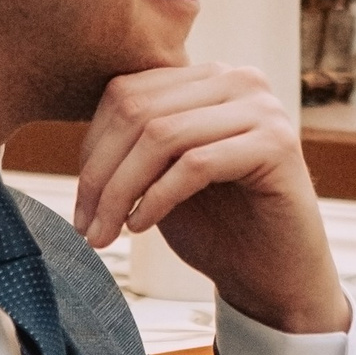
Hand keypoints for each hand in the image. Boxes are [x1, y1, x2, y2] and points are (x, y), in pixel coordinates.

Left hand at [73, 63, 346, 332]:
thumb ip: (132, 145)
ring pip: (162, 135)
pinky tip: (142, 226)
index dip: (91, 149)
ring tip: (106, 233)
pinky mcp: (277, 144)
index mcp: (207, 78)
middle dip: (100, 174)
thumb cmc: (217, 228)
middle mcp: (238, 79)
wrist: (274, 276)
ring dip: (121, 191)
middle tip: (85, 226)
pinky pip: (196, 163)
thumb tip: (78, 147)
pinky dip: (157, 197)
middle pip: (139, 112)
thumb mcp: (160, 177)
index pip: (127, 93)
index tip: (80, 204)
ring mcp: (262, 108)